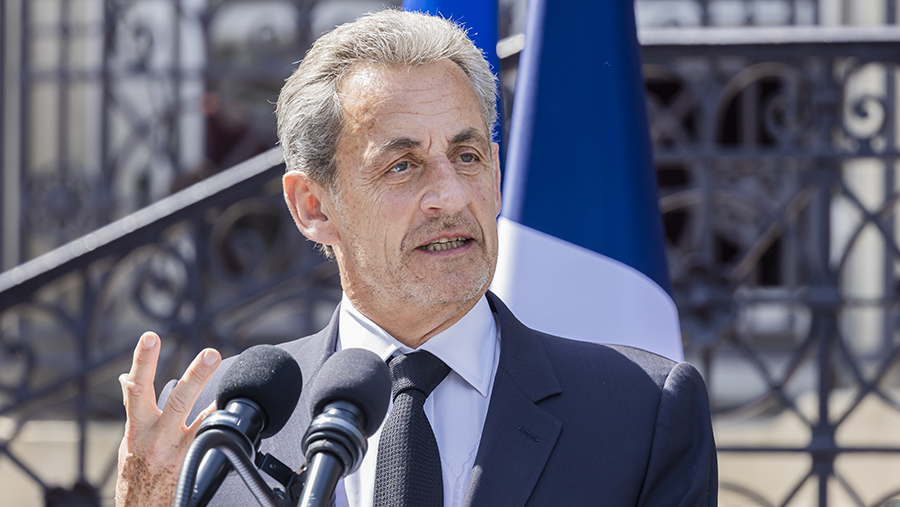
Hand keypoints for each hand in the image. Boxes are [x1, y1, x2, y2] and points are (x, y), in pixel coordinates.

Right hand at [115, 332, 220, 506]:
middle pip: (178, 401)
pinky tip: (235, 411)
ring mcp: (178, 451)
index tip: (150, 337)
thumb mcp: (129, 439)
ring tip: (236, 383)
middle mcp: (157, 438)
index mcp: (137, 428)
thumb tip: (126, 378)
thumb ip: (133, 408)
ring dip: (220, 401)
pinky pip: (213, 438)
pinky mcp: (194, 463)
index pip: (136, 389)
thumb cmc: (135, 472)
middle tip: (211, 353)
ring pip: (202, 421)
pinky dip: (222, 423)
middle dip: (196, 375)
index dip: (143, 362)